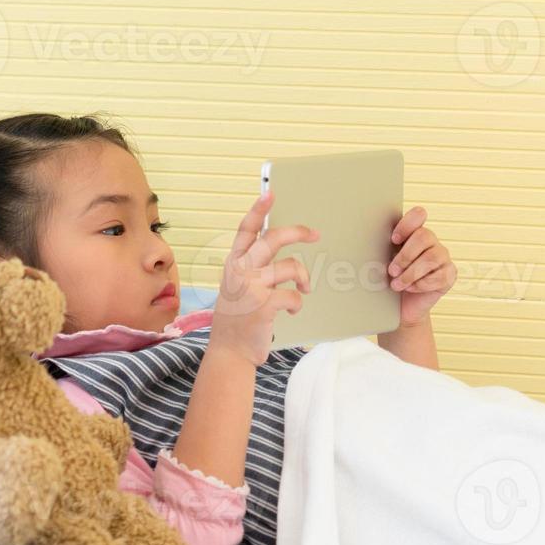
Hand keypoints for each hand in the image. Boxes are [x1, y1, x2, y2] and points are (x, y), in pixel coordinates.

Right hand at [209, 191, 320, 366]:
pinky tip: (292, 309)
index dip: (258, 210)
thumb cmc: (238, 317)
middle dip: (298, 232)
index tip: (270, 193)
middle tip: (314, 234)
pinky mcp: (263, 305)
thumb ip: (252, 267)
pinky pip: (293, 295)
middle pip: (274, 239)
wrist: (230, 350)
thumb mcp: (237, 286)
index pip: (245, 229)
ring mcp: (251, 287)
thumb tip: (281, 251)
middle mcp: (240, 270)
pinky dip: (297, 303)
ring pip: (291, 267)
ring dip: (303, 278)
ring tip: (303, 289)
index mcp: (233, 262)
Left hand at [388, 205, 456, 327]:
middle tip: (391, 271)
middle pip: (424, 236)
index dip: (407, 225)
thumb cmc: (389, 280)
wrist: (400, 307)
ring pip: (432, 257)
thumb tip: (363, 244)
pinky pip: (439, 276)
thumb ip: (380, 249)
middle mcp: (431, 242)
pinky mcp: (449, 275)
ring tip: (396, 285)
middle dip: (405, 255)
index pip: (418, 215)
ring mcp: (442, 257)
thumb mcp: (382, 263)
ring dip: (411, 273)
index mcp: (414, 233)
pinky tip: (411, 288)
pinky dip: (421, 284)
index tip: (393, 240)